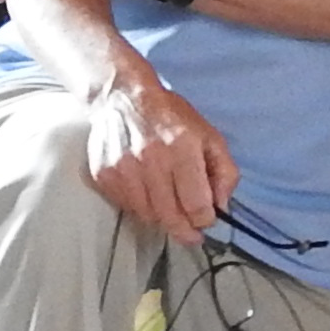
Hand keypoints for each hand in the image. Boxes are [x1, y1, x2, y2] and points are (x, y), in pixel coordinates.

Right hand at [82, 68, 233, 239]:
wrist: (124, 98)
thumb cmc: (171, 118)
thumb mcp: (210, 137)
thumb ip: (225, 173)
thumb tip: (222, 207)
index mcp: (182, 148)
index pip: (197, 205)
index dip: (205, 220)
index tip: (207, 219)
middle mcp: (151, 160)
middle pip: (171, 218)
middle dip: (186, 230)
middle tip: (192, 232)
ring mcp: (124, 170)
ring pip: (148, 217)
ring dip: (163, 218)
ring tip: (169, 204)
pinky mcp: (104, 176)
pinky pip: (128, 207)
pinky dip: (141, 207)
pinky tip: (147, 191)